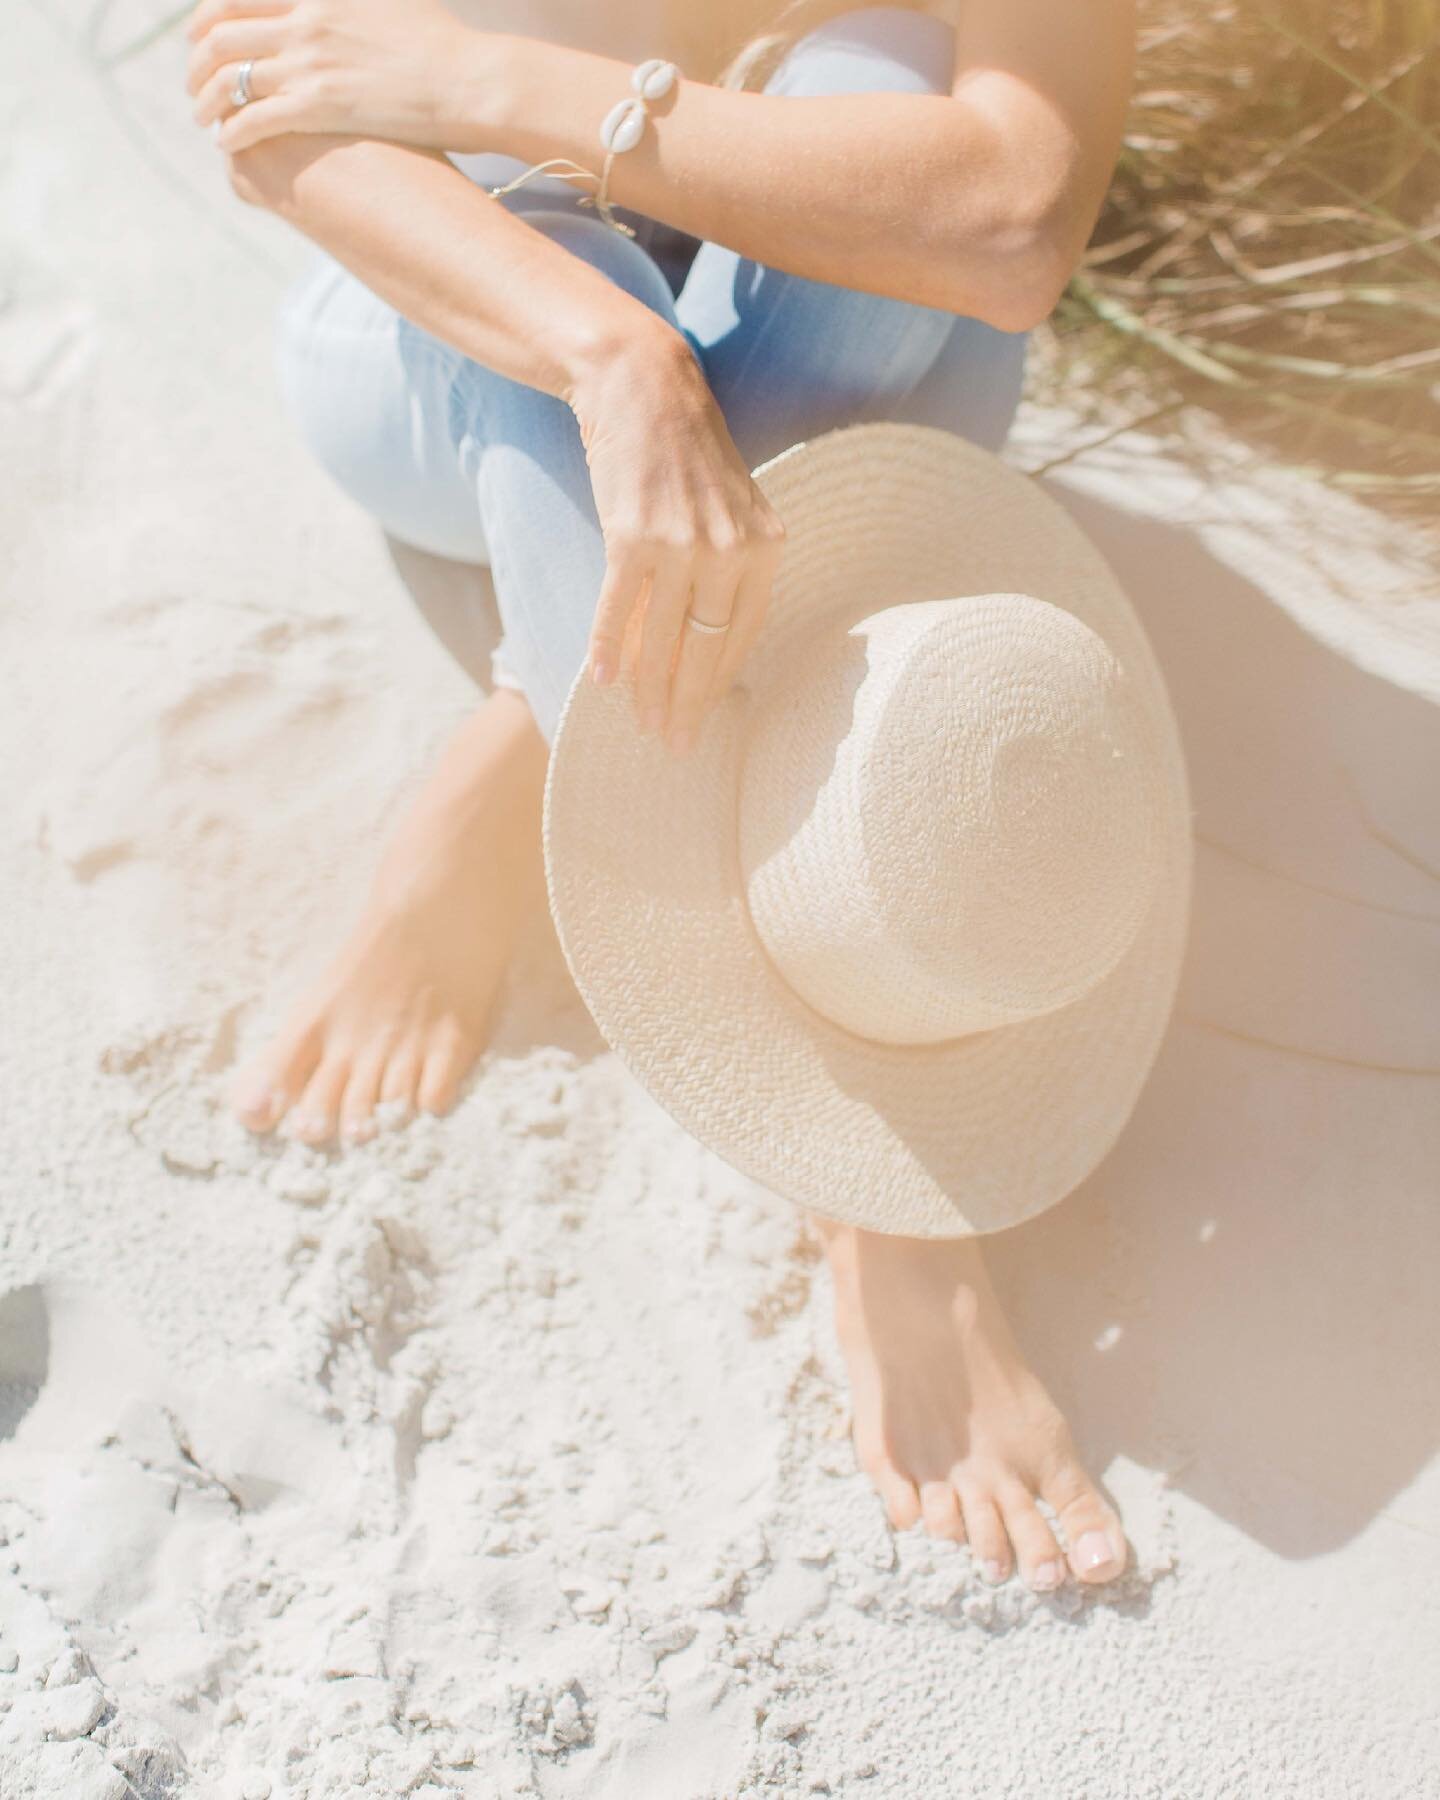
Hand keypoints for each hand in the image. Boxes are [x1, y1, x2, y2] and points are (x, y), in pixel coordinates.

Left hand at [186, 0, 483, 153]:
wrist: (470, 81)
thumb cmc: (444, 47)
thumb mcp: (389, 4)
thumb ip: (352, 5)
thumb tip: (346, 12)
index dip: (208, 17)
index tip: (200, 37)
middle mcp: (304, 22)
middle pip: (222, 35)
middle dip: (197, 62)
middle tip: (194, 85)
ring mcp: (310, 64)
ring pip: (229, 78)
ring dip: (207, 100)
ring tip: (204, 119)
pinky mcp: (320, 106)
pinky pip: (254, 117)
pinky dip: (232, 131)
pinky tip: (226, 144)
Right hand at [569, 330, 786, 755]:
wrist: (643, 386)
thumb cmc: (685, 451)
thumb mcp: (731, 506)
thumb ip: (732, 564)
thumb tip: (709, 635)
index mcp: (765, 546)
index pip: (744, 634)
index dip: (721, 683)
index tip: (705, 717)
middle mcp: (730, 549)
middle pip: (708, 648)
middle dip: (690, 703)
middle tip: (677, 744)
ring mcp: (682, 544)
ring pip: (665, 638)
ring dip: (650, 690)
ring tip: (643, 725)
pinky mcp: (632, 536)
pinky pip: (619, 608)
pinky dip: (607, 647)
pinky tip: (603, 682)